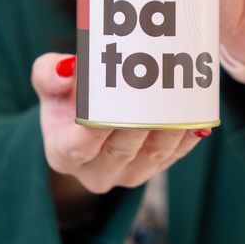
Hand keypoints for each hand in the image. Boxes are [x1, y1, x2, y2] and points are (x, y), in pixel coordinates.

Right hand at [31, 52, 209, 209]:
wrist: (83, 122)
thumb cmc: (65, 98)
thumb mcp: (47, 82)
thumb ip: (47, 74)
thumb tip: (68, 69)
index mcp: (63, 154)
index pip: (79, 146)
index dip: (96, 129)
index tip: (111, 100)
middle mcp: (96, 171)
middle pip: (122, 148)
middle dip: (140, 121)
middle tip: (157, 88)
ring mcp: (127, 175)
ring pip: (153, 154)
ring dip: (170, 128)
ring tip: (182, 97)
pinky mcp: (153, 169)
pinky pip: (174, 156)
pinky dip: (186, 136)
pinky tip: (197, 114)